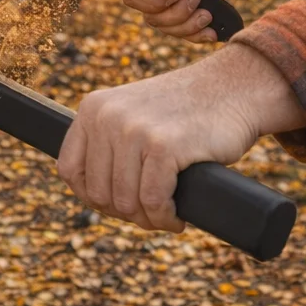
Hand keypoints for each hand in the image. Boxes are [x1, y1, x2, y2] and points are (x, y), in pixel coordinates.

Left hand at [56, 43, 304, 232]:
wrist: (234, 87)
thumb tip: (91, 196)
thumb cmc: (186, 110)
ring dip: (149, 218)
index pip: (70, 171)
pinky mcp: (164, 146)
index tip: (122, 202)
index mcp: (94, 107)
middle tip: (153, 208)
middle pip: (98, 194)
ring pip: (126, 203)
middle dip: (127, 211)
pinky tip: (178, 215)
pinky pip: (154, 202)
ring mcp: (135, 129)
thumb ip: (108, 142)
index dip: (94, 196)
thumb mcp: (133, 113)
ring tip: (168, 212)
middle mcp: (108, 116)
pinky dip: (166, 217)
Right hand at [122, 0, 259, 41]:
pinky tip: (211, 33)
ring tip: (207, 14)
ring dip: (188, 26)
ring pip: (166, 27)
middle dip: (177, 15)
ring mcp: (161, 1)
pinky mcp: (176, 10)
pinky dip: (196, 34)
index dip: (153, 3)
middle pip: (151, 17)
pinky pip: (180, 31)